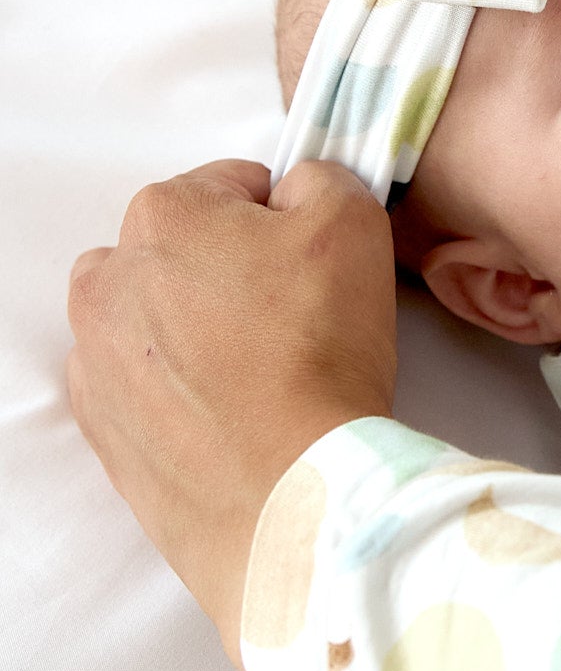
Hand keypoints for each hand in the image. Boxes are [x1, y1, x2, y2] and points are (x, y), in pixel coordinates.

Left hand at [66, 159, 398, 669]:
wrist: (289, 492)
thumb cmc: (318, 354)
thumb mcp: (354, 221)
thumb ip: (324, 178)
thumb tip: (303, 190)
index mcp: (163, 215)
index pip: (238, 187)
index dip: (292, 222)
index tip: (319, 266)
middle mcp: (107, 280)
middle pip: (191, 253)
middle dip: (239, 274)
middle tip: (299, 321)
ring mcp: (95, 359)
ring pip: (162, 320)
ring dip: (206, 332)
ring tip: (269, 375)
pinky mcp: (104, 428)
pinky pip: (148, 387)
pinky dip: (187, 393)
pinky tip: (239, 416)